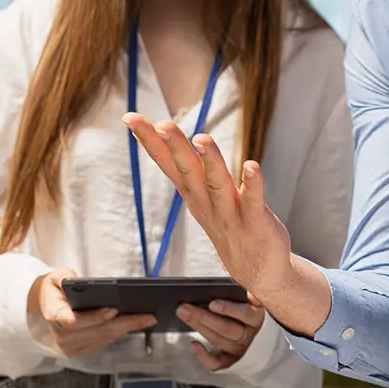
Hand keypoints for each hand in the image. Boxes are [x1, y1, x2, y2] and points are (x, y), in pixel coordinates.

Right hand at [30, 269, 154, 357]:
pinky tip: (132, 325)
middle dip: (124, 323)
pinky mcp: (78, 350)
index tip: (113, 310)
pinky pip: (102, 343)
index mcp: (53, 314)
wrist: (45, 306)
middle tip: (145, 316)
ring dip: (126, 329)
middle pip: (96, 331)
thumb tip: (77, 281)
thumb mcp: (54, 276)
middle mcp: (61, 334)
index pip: (72, 321)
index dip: (94, 317)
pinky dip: (118, 333)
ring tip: (145, 319)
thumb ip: (64, 277)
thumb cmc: (52, 290)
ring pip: (103, 338)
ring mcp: (69, 346)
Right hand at [121, 115, 331, 335]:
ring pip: (217, 184)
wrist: (258, 271)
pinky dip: (253, 183)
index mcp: (192, 192)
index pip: (166, 162)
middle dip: (174, 146)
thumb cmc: (229, 224)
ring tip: (202, 139)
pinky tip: (252, 166)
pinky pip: (253, 201)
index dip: (148, 140)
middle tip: (162, 124)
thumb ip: (188, 166)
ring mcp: (229, 214)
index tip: (130, 117)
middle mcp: (205, 202)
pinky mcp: (255, 222)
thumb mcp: (201, 195)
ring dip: (210, 161)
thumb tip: (166, 134)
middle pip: (187, 170)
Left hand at [177, 298, 263, 370]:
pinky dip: (204, 356)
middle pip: (227, 328)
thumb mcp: (252, 302)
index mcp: (257, 318)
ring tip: (183, 314)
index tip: (212, 304)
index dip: (229, 309)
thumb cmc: (249, 312)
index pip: (246, 314)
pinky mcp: (232, 361)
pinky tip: (193, 344)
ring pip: (219, 340)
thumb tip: (245, 293)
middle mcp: (250, 336)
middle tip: (184, 307)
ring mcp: (241, 350)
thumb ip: (248, 296)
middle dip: (203, 317)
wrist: (260, 340)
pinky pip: (218, 363)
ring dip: (199, 327)